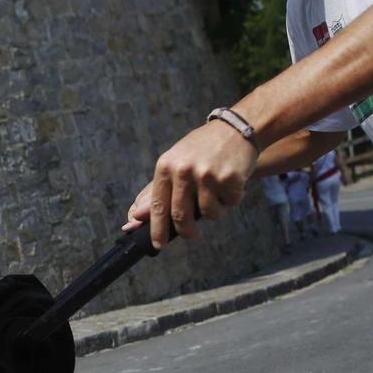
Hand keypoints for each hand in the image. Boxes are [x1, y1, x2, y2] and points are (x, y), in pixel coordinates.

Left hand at [123, 120, 257, 247]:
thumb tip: (135, 218)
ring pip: (209, 213)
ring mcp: (206, 174)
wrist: (236, 128)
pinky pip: (230, 203)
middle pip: (181, 216)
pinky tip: (231, 184)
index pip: (158, 206)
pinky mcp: (229, 177)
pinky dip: (232, 200)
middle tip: (192, 235)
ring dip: (215, 212)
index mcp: (166, 167)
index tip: (158, 245)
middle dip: (187, 231)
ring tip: (217, 195)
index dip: (157, 230)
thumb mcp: (174, 163)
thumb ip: (156, 192)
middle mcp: (183, 170)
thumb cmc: (201, 149)